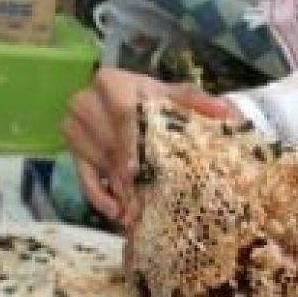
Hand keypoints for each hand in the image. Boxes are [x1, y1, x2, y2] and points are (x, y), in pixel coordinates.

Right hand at [62, 67, 236, 228]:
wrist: (144, 106)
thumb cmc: (161, 101)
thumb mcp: (179, 97)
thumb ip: (196, 101)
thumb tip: (222, 110)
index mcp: (111, 82)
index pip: (120, 113)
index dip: (133, 143)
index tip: (143, 169)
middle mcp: (86, 102)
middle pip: (110, 145)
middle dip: (129, 176)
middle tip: (146, 202)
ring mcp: (77, 129)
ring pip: (100, 164)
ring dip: (120, 191)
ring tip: (138, 213)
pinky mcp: (75, 152)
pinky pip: (83, 177)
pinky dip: (99, 196)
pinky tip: (117, 212)